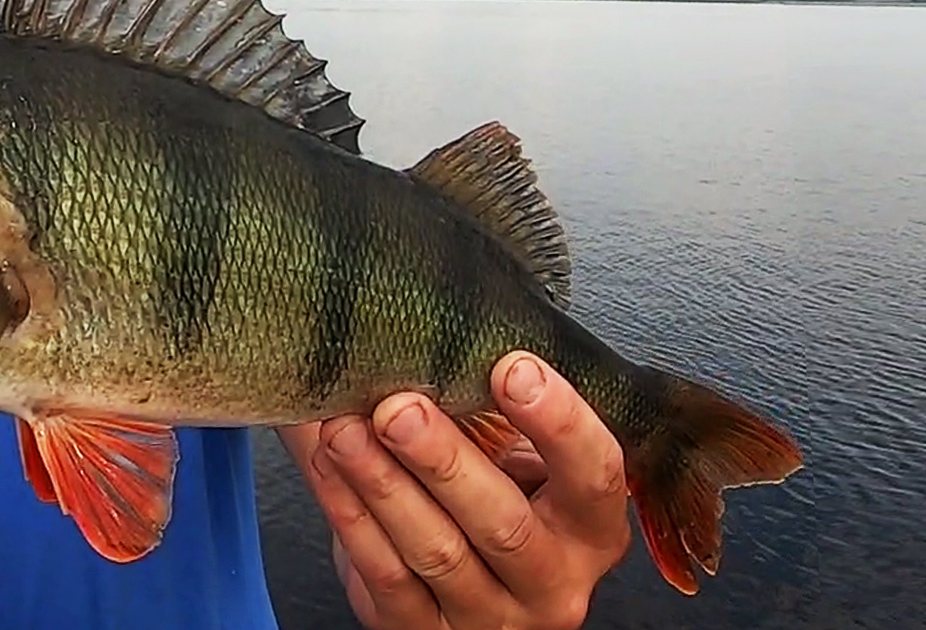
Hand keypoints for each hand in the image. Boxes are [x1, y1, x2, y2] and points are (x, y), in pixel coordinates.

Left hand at [279, 353, 629, 629]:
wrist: (463, 586)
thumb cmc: (492, 497)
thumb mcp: (515, 459)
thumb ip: (486, 407)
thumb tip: (413, 325)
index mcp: (590, 529)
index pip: (595, 476)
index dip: (559, 423)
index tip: (512, 366)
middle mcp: (554, 584)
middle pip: (503, 524)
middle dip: (445, 460)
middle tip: (398, 406)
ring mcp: (490, 619)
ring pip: (437, 552)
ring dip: (384, 485)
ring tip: (344, 429)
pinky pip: (386, 578)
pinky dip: (352, 517)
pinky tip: (330, 468)